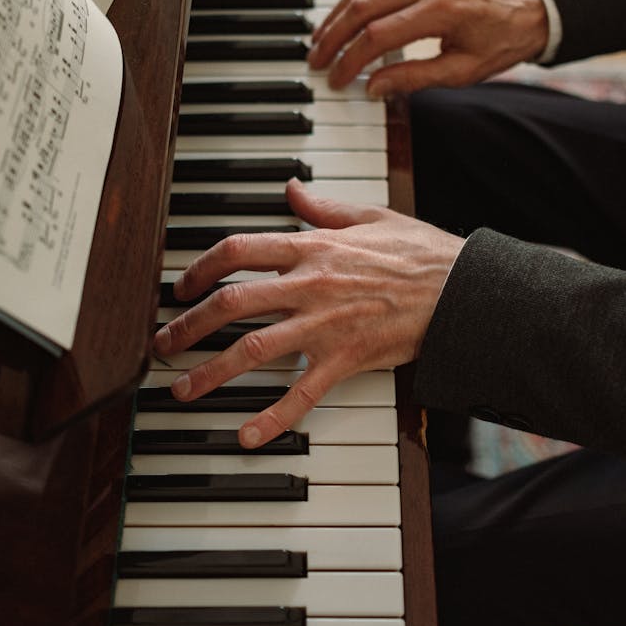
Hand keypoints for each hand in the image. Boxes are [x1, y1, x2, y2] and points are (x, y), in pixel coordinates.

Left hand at [153, 178, 463, 447]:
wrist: (462, 290)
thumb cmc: (420, 253)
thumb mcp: (370, 216)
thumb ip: (323, 207)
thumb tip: (292, 189)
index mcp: (312, 247)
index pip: (238, 250)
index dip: (200, 267)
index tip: (183, 286)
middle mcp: (309, 285)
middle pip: (231, 304)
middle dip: (188, 325)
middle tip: (162, 344)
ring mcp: (325, 325)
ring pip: (253, 350)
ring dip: (210, 372)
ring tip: (181, 390)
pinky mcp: (346, 360)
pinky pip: (302, 394)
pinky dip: (272, 418)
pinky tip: (247, 436)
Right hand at [307, 0, 548, 96]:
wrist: (533, 6)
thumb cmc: (502, 42)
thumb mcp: (463, 71)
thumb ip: (414, 78)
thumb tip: (373, 87)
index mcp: (442, 10)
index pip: (379, 35)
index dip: (351, 60)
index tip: (337, 80)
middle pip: (363, 6)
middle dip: (334, 36)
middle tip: (316, 61)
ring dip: (337, 15)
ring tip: (320, 42)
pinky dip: (354, 1)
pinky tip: (342, 20)